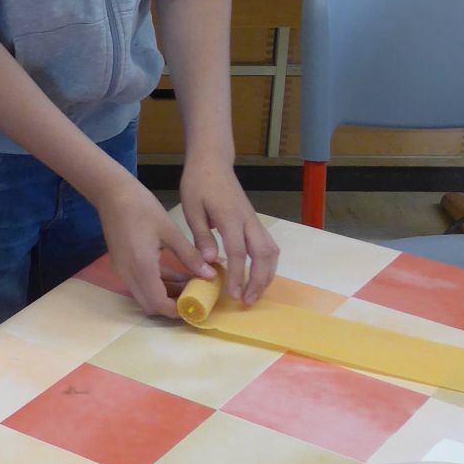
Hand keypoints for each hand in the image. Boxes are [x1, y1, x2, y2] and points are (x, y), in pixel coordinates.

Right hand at [97, 175, 214, 318]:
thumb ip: (190, 256)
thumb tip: (210, 275)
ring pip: (145, 295)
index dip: (177, 311)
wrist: (112, 193)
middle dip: (173, 305)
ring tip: (191, 283)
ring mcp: (122, 270)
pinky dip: (157, 283)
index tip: (197, 306)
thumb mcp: (170, 231)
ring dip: (166, 294)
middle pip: (150, 304)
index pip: (159, 303)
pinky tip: (176, 273)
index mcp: (142, 267)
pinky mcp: (121, 264)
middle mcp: (128, 274)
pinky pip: (140, 283)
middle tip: (195, 296)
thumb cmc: (142, 207)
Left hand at [180, 159, 278, 304]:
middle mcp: (248, 220)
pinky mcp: (255, 221)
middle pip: (263, 255)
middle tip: (247, 302)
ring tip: (254, 294)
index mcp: (230, 217)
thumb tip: (211, 262)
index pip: (239, 252)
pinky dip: (267, 264)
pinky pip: (269, 246)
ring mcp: (254, 220)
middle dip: (258, 281)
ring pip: (271, 251)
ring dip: (266, 275)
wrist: (213, 162)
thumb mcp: (191, 209)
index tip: (233, 296)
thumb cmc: (198, 184)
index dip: (238, 276)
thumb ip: (202, 236)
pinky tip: (257, 277)